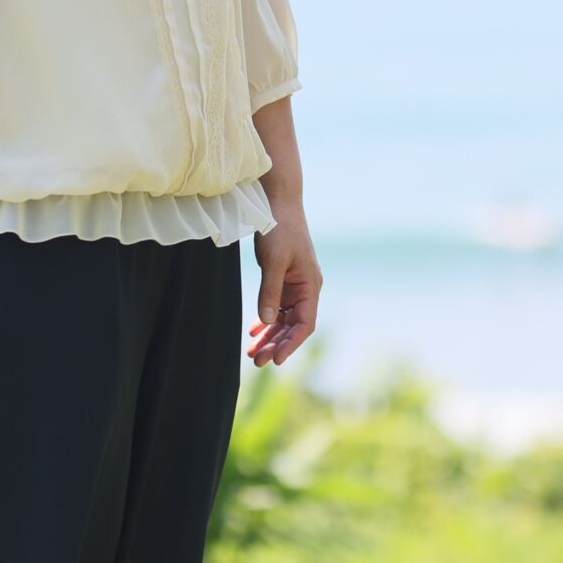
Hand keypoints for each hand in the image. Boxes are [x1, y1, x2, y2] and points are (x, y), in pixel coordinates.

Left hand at [246, 208, 320, 367]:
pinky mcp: (284, 278)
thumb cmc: (279, 228)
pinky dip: (266, 319)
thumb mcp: (273, 261)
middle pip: (293, 325)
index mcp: (310, 285)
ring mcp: (295, 284)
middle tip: (257, 360)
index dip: (291, 344)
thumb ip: (270, 292)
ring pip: (284, 318)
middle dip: (276, 344)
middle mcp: (306, 288)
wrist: (279, 202)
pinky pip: (277, 306)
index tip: (276, 360)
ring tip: (252, 352)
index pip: (305, 323)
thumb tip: (267, 322)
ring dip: (270, 336)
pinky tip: (254, 332)